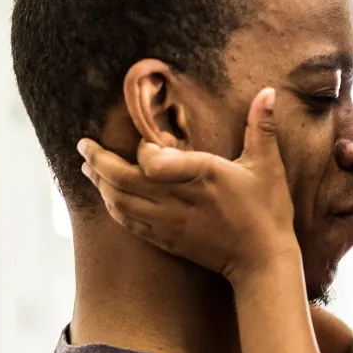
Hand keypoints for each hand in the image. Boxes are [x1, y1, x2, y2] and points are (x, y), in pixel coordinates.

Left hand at [78, 88, 299, 281]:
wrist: (262, 261)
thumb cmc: (267, 211)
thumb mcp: (267, 165)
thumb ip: (262, 126)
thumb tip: (269, 91)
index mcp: (201, 175)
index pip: (152, 161)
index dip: (142, 149)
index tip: (143, 141)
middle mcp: (178, 200)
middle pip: (123, 180)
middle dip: (98, 161)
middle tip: (83, 145)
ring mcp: (169, 223)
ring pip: (120, 202)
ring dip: (100, 184)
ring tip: (88, 168)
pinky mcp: (166, 241)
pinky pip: (128, 223)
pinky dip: (113, 208)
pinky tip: (107, 197)